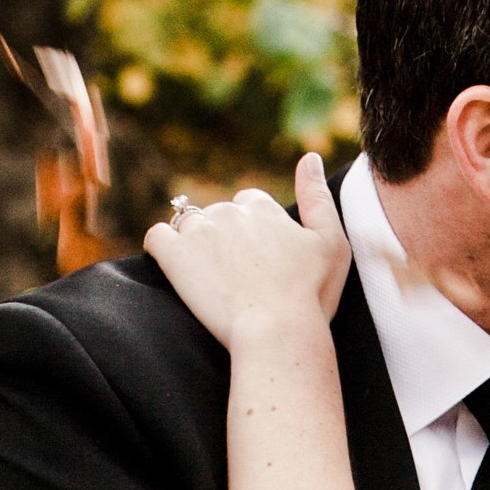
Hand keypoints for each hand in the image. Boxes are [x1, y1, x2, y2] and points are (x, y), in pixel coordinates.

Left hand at [145, 153, 350, 344]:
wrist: (279, 332)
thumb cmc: (311, 296)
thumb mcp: (332, 243)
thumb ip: (318, 197)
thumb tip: (310, 157)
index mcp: (263, 208)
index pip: (249, 203)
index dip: (253, 231)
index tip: (257, 260)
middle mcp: (229, 212)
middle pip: (218, 214)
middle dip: (223, 239)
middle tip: (235, 278)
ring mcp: (200, 232)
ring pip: (188, 225)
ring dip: (195, 244)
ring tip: (208, 279)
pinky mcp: (176, 256)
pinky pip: (157, 237)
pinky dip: (163, 249)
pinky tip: (176, 270)